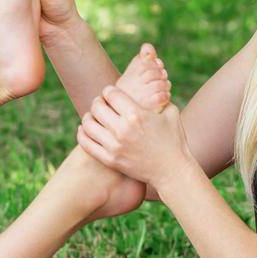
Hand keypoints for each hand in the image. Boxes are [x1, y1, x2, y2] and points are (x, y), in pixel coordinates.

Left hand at [76, 86, 192, 186]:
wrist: (173, 171)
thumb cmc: (174, 140)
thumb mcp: (171, 113)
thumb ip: (158, 98)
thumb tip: (152, 86)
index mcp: (137, 114)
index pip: (111, 94)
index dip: (109, 90)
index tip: (110, 93)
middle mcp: (123, 129)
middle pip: (97, 107)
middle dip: (98, 102)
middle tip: (101, 103)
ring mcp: (115, 146)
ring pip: (88, 124)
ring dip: (88, 117)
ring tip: (92, 116)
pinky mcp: (110, 160)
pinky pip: (86, 144)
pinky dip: (82, 134)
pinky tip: (85, 129)